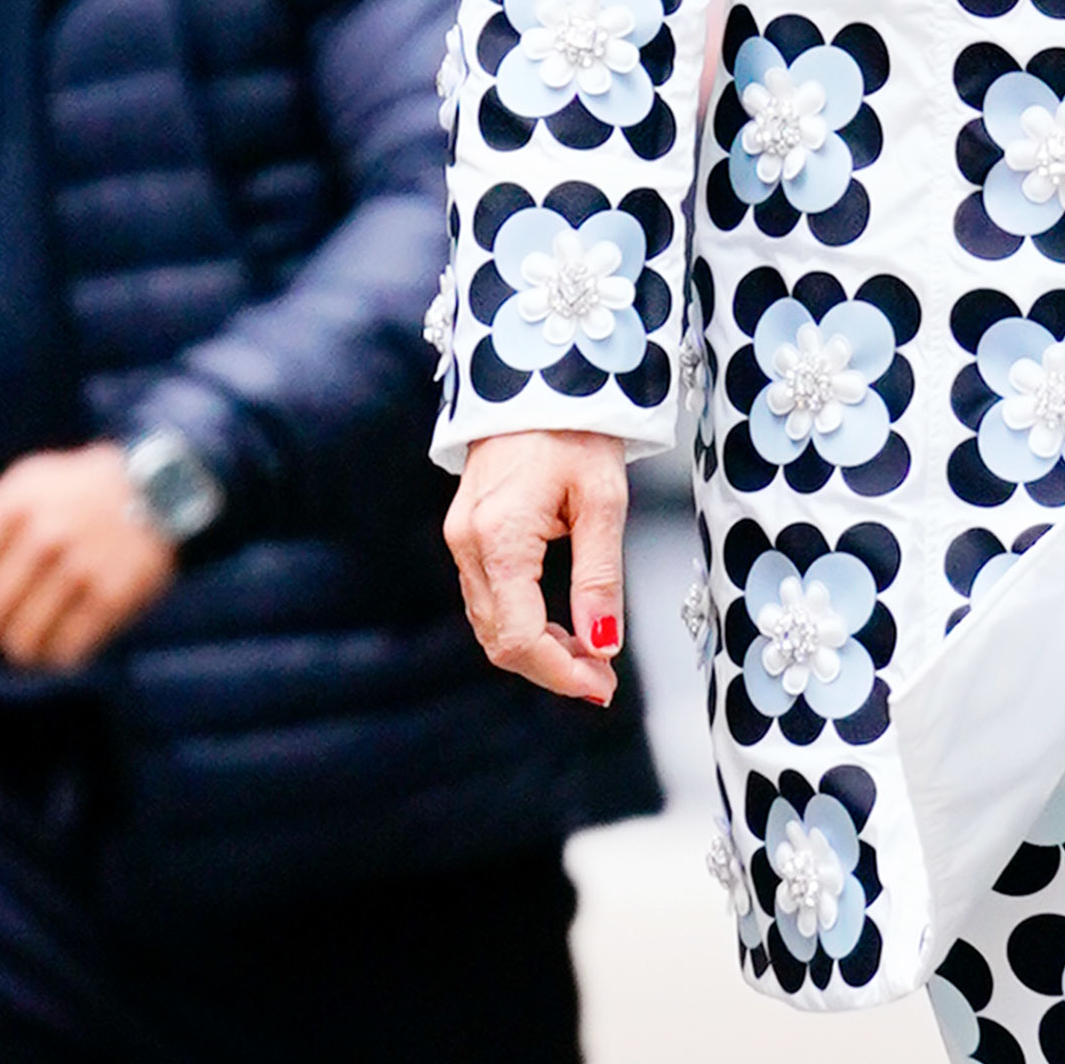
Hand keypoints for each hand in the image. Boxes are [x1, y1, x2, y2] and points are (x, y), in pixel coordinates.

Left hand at [0, 444, 178, 667]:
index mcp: (18, 504)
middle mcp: (48, 535)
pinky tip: (69, 632)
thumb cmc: (75, 491)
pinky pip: (66, 651)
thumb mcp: (21, 487)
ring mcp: (83, 566)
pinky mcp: (115, 595)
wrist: (163, 487)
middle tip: (20, 604)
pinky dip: (61, 652)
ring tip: (41, 624)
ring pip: (22, 643)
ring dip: (25, 643)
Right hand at [446, 430, 626, 704]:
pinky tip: (559, 626)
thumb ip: (600, 576)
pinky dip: (522, 623)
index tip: (600, 686)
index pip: (520, 636)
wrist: (538, 376)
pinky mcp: (467, 533)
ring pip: (491, 624)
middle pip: (500, 639)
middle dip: (551, 669)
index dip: (560, 672)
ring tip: (589, 657)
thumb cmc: (576, 427)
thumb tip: (602, 644)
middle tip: (602, 681)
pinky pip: (488, 598)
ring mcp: (461, 538)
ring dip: (537, 650)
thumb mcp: (603, 499)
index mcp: (500, 537)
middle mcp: (469, 544)